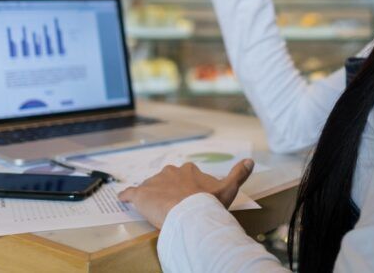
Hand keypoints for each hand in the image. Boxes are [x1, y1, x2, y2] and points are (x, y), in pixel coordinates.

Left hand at [118, 159, 254, 228]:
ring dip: (151, 196)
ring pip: (150, 188)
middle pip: (166, 180)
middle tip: (171, 206)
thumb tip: (250, 160)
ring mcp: (154, 182)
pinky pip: (130, 193)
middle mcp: (170, 172)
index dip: (186, 187)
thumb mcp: (228, 189)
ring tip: (153, 210)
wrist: (190, 214)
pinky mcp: (140, 194)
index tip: (188, 198)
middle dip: (167, 191)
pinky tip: (123, 199)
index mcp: (188, 170)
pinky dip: (126, 196)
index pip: (184, 175)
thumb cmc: (208, 202)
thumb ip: (239, 173)